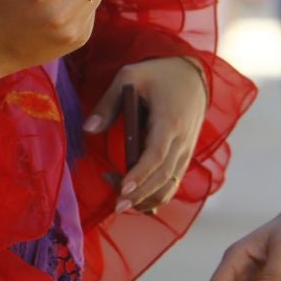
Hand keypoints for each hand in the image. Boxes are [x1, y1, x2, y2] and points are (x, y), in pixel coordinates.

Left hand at [84, 56, 208, 211]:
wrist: (191, 76)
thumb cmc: (157, 75)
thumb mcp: (129, 77)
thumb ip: (108, 104)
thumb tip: (88, 129)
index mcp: (169, 121)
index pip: (156, 155)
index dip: (140, 174)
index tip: (123, 189)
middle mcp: (182, 140)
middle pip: (163, 176)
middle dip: (140, 194)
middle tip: (116, 205)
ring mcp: (186, 150)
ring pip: (170, 185)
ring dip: (147, 197)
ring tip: (120, 200)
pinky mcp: (185, 156)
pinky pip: (174, 182)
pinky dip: (157, 194)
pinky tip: (138, 200)